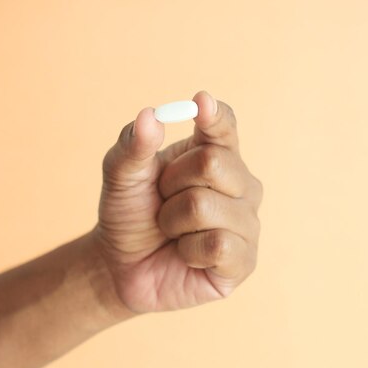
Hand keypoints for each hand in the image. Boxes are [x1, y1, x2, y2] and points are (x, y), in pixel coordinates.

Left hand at [94, 91, 261, 313]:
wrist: (121, 266)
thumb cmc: (130, 213)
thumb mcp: (121, 176)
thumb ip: (133, 145)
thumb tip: (150, 115)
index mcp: (217, 154)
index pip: (225, 126)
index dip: (215, 115)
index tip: (200, 102)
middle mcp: (241, 185)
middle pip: (212, 163)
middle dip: (170, 184)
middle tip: (163, 203)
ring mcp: (247, 222)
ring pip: (205, 207)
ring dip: (173, 221)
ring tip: (173, 231)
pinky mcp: (244, 260)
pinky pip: (217, 245)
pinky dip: (187, 251)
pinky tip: (186, 255)